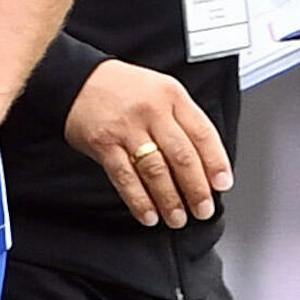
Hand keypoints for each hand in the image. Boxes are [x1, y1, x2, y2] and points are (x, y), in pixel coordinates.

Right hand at [65, 59, 232, 227]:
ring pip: (156, 170)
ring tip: (178, 218)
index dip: (215, 162)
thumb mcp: (160, 90)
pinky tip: (149, 215)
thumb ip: (181, 120)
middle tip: (203, 209)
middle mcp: (152, 111)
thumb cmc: (122, 88)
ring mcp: (127, 128)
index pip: (202, 133)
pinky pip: (126, 177)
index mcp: (172, 96)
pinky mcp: (104, 144)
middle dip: (196, 188)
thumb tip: (204, 162)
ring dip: (170, 199)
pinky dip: (139, 200)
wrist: (77, 81)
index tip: (222, 184)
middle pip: (182, 156)